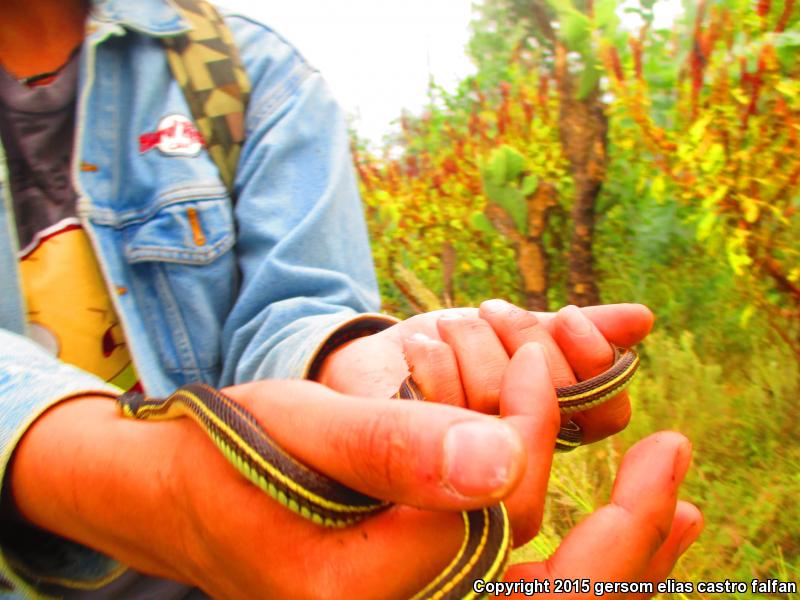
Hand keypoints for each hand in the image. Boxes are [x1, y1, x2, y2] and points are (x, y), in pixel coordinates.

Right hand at [9, 341, 696, 598]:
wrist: (186, 499)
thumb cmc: (235, 455)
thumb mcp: (307, 429)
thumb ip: (397, 447)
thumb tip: (505, 461)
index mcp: (364, 593)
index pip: (493, 516)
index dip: (530, 429)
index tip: (537, 354)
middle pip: (546, 596)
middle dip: (628, 531)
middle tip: (675, 461)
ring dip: (618, 556)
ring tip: (674, 509)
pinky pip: (515, 593)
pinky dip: (573, 562)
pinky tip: (616, 534)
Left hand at [318, 300, 653, 443]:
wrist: (376, 366)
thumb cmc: (452, 354)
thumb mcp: (510, 332)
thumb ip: (569, 332)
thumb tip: (643, 320)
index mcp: (552, 426)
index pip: (607, 410)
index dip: (594, 360)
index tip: (570, 315)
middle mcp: (520, 458)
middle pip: (555, 397)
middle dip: (524, 336)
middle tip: (492, 309)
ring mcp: (470, 470)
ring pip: (498, 398)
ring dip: (474, 341)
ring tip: (446, 328)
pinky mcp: (417, 472)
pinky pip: (441, 410)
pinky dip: (435, 362)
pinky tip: (421, 348)